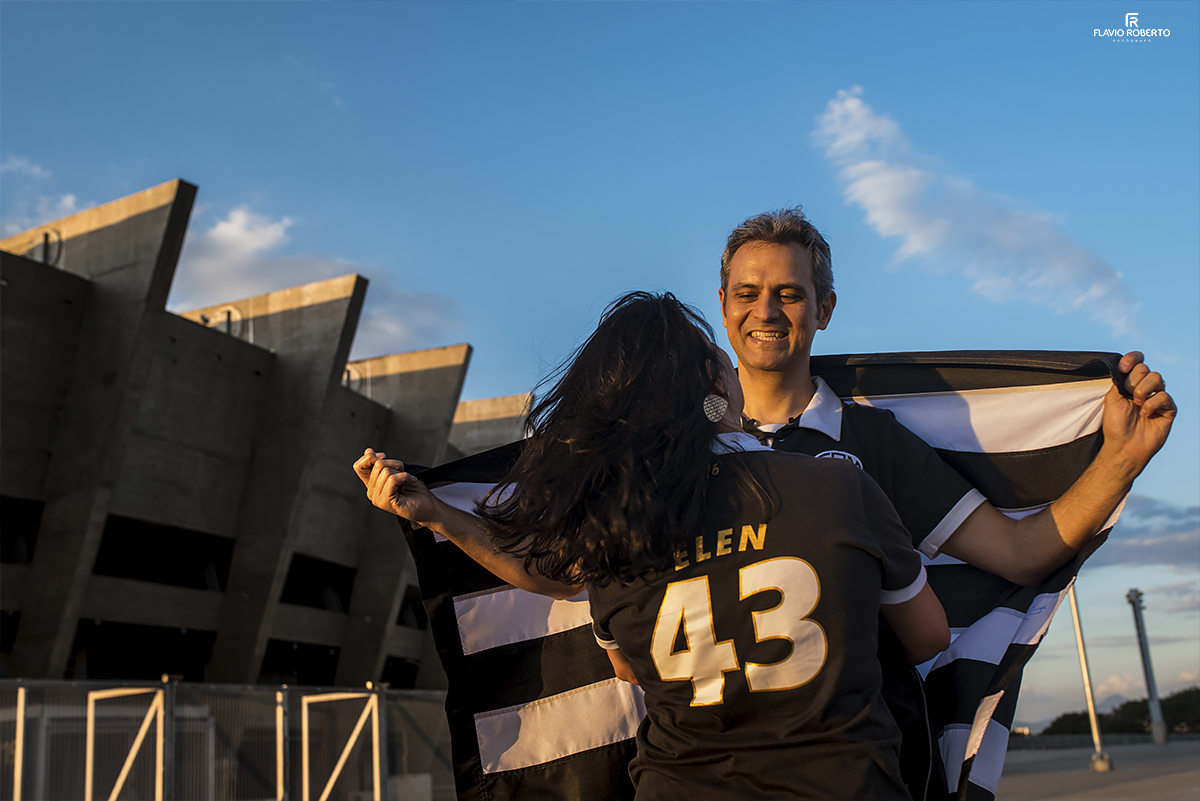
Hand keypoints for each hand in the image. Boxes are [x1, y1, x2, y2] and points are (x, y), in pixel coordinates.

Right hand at [353, 448, 439, 523]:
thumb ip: (382, 464)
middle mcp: (371, 492)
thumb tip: (368, 451)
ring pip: (385, 471)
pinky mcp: (386, 501)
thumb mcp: (396, 472)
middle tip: (404, 474)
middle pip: (377, 464)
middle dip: (395, 464)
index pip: (358, 467)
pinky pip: (393, 479)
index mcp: (371, 485)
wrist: (428, 506)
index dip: (369, 457)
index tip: (383, 456)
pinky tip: (411, 481)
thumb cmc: (415, 490)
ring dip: (402, 472)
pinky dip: (405, 477)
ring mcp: (377, 498)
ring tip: (407, 481)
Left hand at [1102, 351, 1176, 470]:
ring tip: (1137, 404)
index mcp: (1130, 383)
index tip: (1123, 367)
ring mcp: (1158, 397)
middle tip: (1128, 395)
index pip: (1137, 361)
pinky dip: (1152, 404)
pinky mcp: (1169, 409)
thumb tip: (1124, 363)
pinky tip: (1145, 414)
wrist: (1124, 445)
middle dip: (1134, 381)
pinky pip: (1164, 396)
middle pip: (1145, 369)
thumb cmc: (1116, 424)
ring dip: (1143, 390)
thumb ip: (1119, 379)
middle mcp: (1145, 388)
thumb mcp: (1112, 397)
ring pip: (1157, 378)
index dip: (1132, 359)